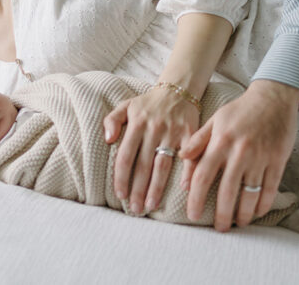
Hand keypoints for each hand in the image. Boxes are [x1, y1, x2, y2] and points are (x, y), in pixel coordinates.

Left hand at [103, 87, 200, 214]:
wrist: (178, 89)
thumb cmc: (148, 103)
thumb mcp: (126, 105)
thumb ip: (111, 120)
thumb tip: (107, 139)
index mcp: (136, 124)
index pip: (125, 156)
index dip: (121, 177)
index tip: (120, 195)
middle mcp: (154, 129)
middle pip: (143, 165)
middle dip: (138, 189)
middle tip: (135, 209)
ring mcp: (172, 132)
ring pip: (163, 165)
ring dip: (157, 187)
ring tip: (151, 206)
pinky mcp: (190, 133)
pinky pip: (189, 156)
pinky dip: (188, 172)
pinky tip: (185, 189)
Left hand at [180, 80, 298, 230]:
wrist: (272, 98)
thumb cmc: (240, 110)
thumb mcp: (214, 120)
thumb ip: (197, 140)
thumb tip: (181, 159)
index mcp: (220, 142)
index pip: (202, 176)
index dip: (195, 198)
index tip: (192, 214)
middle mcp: (239, 152)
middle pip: (226, 192)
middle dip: (220, 214)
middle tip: (218, 229)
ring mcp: (260, 158)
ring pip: (250, 194)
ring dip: (243, 214)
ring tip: (238, 224)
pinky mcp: (278, 161)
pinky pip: (270, 188)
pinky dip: (263, 204)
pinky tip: (257, 213)